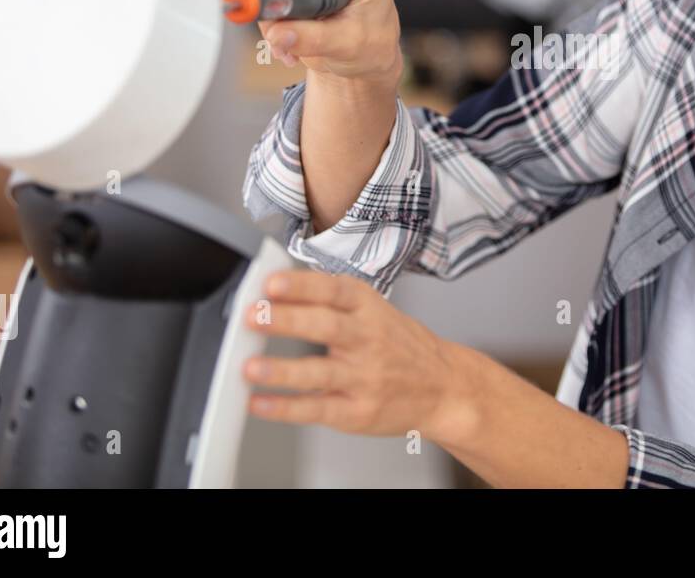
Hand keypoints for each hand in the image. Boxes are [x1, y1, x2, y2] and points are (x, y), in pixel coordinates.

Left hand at [241, 269, 473, 441]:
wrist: (444, 385)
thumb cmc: (402, 346)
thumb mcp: (376, 310)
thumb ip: (330, 301)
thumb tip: (275, 292)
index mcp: (369, 308)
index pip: (334, 290)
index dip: (303, 285)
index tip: (272, 283)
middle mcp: (368, 340)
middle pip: (326, 326)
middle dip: (287, 320)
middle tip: (253, 316)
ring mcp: (364, 377)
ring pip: (321, 372)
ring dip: (283, 370)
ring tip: (251, 368)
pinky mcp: (358, 411)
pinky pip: (318, 409)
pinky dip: (287, 408)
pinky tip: (262, 403)